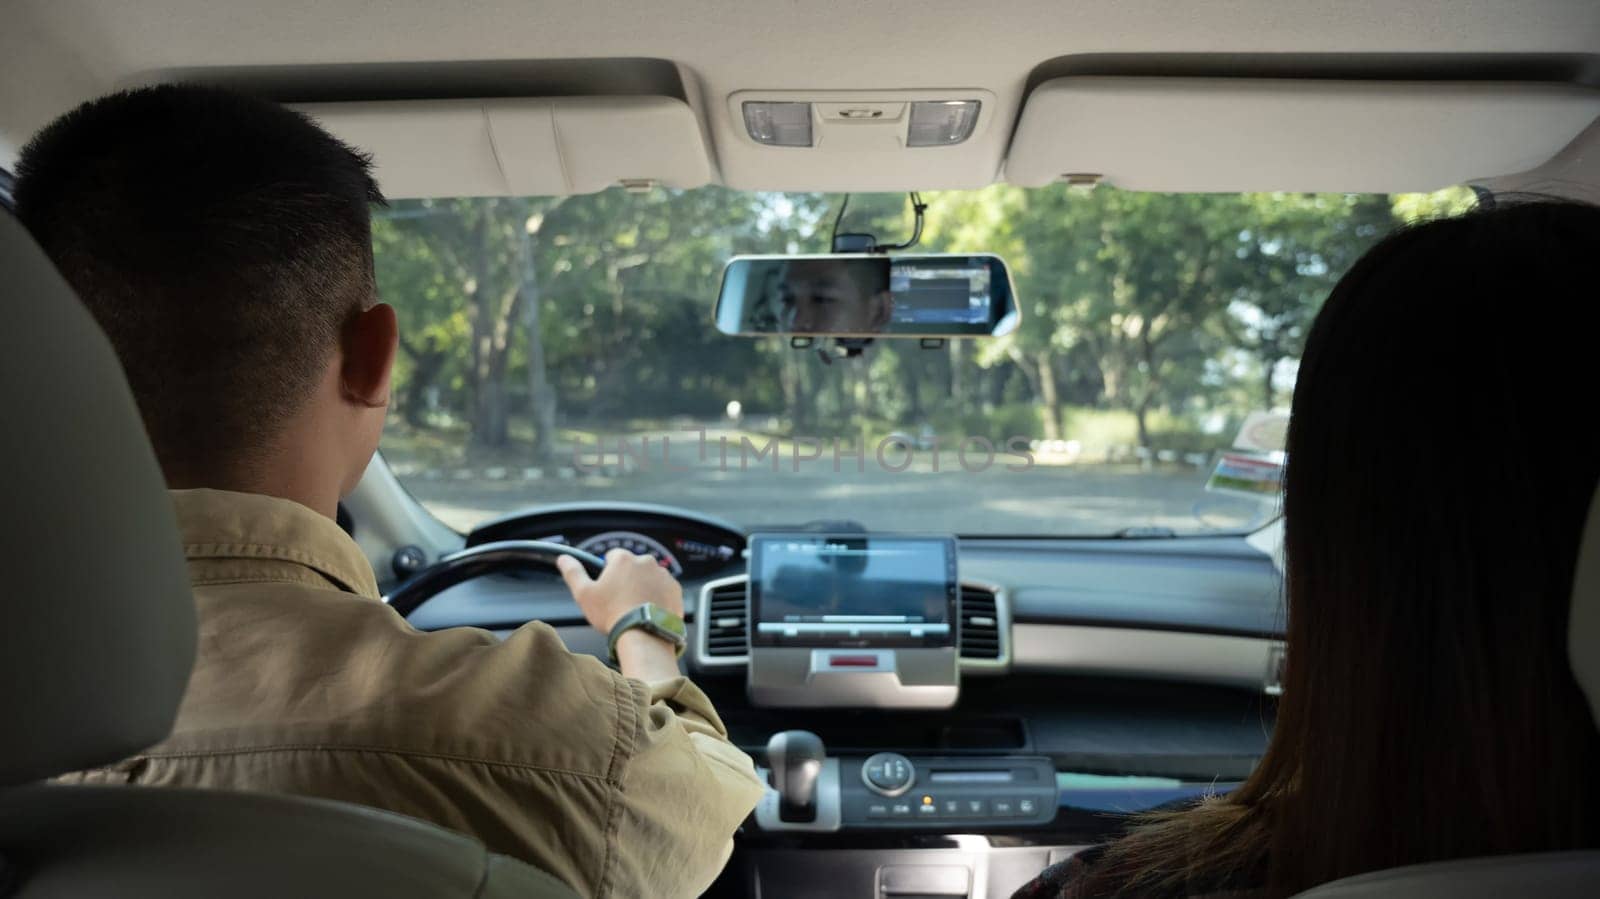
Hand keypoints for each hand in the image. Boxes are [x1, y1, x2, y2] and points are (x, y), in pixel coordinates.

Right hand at [556, 548, 684, 635]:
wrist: (644, 634)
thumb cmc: (613, 614)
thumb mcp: (584, 594)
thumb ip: (573, 572)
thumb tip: (564, 559)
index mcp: (624, 559)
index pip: (612, 556)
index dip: (607, 572)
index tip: (607, 588)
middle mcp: (646, 562)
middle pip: (633, 566)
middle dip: (627, 579)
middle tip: (620, 601)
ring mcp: (663, 575)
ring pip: (649, 577)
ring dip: (643, 587)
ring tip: (635, 608)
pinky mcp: (675, 589)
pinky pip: (664, 589)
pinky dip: (658, 597)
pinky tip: (649, 611)